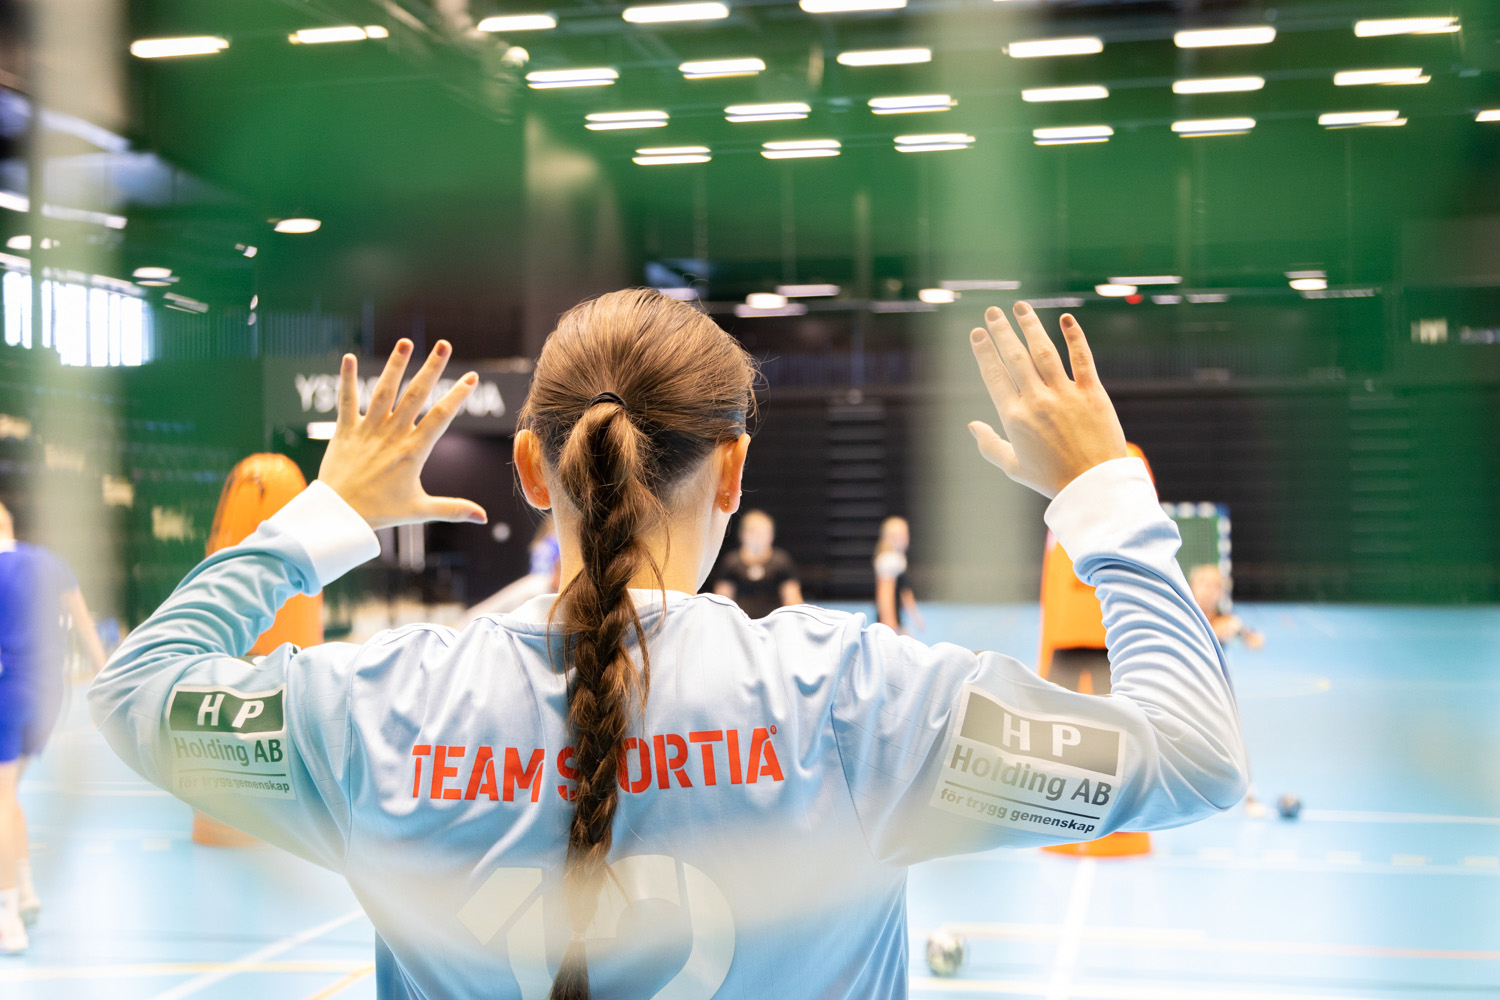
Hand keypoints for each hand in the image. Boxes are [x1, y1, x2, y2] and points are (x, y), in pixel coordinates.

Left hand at [316, 339, 487, 528]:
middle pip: (415, 395)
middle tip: (444, 345)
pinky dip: (346, 380)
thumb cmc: (380, 512)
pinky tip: (348, 357)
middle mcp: (392, 435)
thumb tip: (483, 517)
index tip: (471, 376)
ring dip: (395, 365)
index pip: (440, 417)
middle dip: (431, 368)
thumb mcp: (419, 510)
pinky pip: (346, 401)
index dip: (457, 395)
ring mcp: (368, 431)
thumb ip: (453, 509)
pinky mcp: (345, 431)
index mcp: (413, 451)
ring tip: (406, 342)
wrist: (339, 516)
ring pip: (384, 391)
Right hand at [967, 303, 1127, 498]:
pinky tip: (1066, 318)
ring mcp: (1066, 395)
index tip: (977, 333)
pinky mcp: (1092, 394)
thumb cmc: (1052, 479)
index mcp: (1015, 418)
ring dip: (1031, 326)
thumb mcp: (1013, 467)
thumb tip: (971, 425)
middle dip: (1001, 331)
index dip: (984, 351)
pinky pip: (1082, 359)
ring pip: (1044, 351)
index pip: (994, 375)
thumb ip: (990, 445)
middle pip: (1015, 357)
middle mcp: (1037, 402)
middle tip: (992, 312)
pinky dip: (1074, 337)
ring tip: (1021, 307)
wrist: (1094, 486)